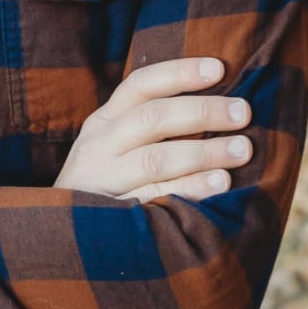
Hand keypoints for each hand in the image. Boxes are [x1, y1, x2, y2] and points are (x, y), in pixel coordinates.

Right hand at [54, 57, 252, 202]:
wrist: (63, 240)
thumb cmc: (105, 185)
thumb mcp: (113, 147)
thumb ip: (149, 126)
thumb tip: (219, 105)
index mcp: (103, 122)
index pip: (140, 85)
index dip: (179, 73)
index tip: (220, 68)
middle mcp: (98, 146)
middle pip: (152, 118)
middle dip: (203, 112)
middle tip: (244, 113)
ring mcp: (102, 182)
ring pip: (155, 159)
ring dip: (203, 152)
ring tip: (242, 150)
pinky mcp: (110, 216)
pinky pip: (155, 198)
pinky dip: (190, 189)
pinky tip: (220, 184)